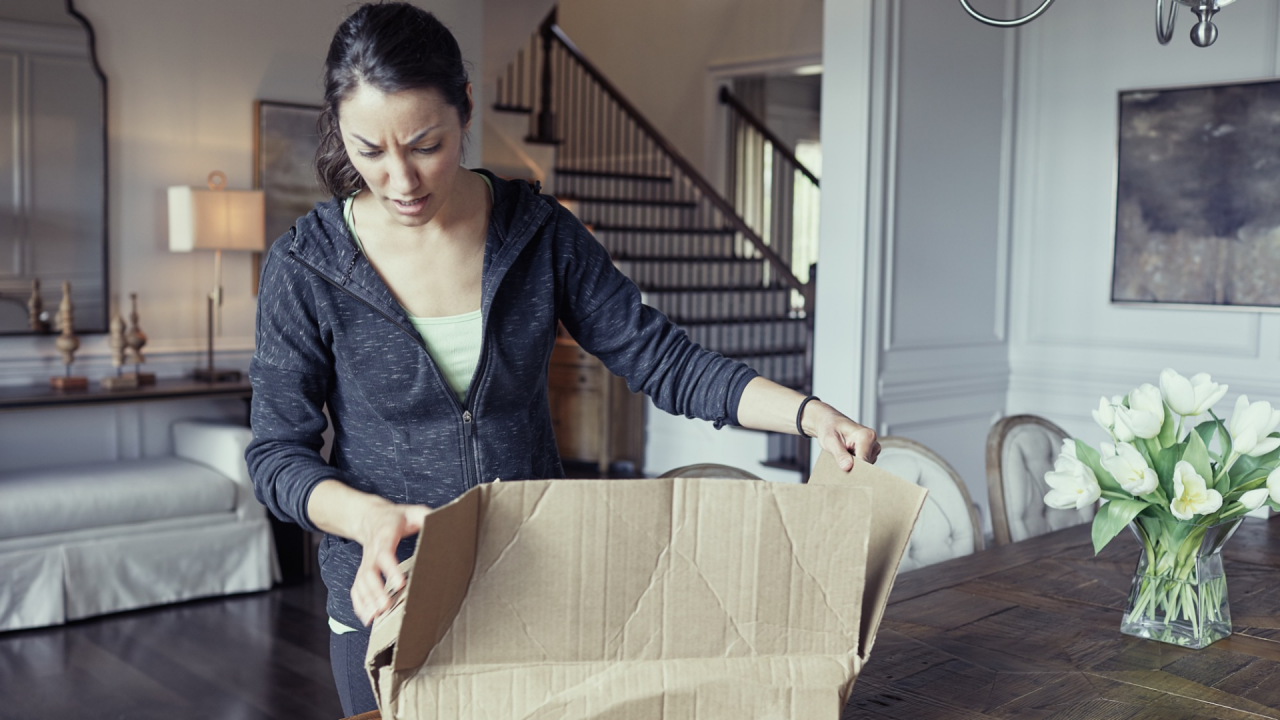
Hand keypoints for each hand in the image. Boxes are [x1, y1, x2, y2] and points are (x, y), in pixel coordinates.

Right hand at [351, 502, 429, 625]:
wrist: (369, 517)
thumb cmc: (396, 517)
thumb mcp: (413, 511)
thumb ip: (426, 516)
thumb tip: (443, 523)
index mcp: (385, 535)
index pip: (385, 553)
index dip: (390, 569)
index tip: (400, 584)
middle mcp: (372, 550)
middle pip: (369, 572)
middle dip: (376, 591)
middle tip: (386, 606)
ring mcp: (365, 562)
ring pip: (360, 583)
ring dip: (366, 601)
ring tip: (375, 617)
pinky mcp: (362, 571)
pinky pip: (356, 588)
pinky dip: (359, 604)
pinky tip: (367, 618)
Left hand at [802, 400, 880, 470]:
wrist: (829, 423)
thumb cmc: (829, 428)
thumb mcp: (830, 440)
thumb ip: (840, 454)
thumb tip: (847, 467)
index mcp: (866, 435)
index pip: (864, 459)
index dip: (854, 468)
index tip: (844, 471)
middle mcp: (873, 441)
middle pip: (866, 464)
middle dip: (853, 468)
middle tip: (839, 464)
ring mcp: (872, 449)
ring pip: (865, 467)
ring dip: (853, 466)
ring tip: (841, 457)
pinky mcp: (869, 454)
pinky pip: (864, 465)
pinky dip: (854, 465)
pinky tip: (845, 459)